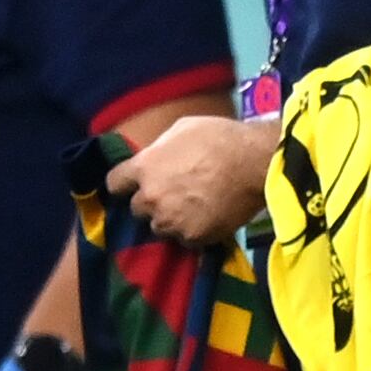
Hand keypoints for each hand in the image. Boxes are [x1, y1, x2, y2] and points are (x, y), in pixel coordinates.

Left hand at [103, 115, 274, 245]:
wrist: (256, 164)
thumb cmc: (220, 138)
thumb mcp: (181, 129)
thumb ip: (161, 149)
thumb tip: (159, 157)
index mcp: (143, 167)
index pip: (115, 183)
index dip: (126, 183)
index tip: (136, 184)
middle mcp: (151, 197)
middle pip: (137, 209)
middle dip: (151, 203)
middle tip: (172, 197)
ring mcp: (173, 220)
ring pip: (161, 228)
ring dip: (171, 221)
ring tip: (191, 213)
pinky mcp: (196, 237)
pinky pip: (187, 240)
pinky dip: (195, 233)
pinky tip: (208, 222)